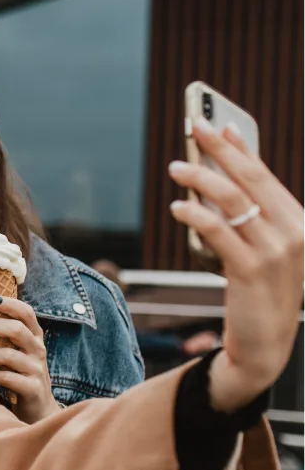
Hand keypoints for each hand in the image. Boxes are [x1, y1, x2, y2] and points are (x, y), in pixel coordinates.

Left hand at [0, 297, 59, 423]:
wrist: (39, 410)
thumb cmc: (20, 376)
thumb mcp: (17, 353)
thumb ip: (4, 337)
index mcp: (34, 338)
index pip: (27, 313)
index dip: (10, 303)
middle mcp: (38, 351)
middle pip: (16, 329)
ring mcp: (37, 370)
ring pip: (10, 355)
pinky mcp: (33, 389)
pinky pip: (9, 378)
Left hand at [169, 118, 304, 411]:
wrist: (266, 344)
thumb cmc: (261, 292)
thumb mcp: (263, 250)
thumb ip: (249, 217)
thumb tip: (219, 181)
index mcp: (298, 223)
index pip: (264, 176)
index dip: (239, 148)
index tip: (218, 125)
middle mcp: (291, 233)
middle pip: (249, 179)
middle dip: (219, 150)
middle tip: (193, 128)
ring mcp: (274, 251)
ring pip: (231, 201)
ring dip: (201, 178)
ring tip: (176, 167)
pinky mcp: (250, 270)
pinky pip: (218, 232)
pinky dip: (196, 215)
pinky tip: (179, 207)